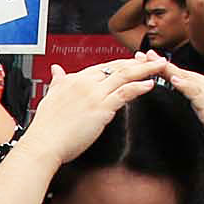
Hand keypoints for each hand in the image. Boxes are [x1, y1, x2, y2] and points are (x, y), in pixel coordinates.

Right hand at [21, 53, 172, 164]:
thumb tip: (56, 70)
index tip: (133, 62)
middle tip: (153, 59)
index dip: (120, 63)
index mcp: (74, 79)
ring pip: (125, 75)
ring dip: (145, 69)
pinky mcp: (101, 108)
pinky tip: (150, 83)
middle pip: (117, 67)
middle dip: (137, 62)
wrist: (43, 144)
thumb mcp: (50, 97)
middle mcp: (85, 83)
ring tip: (160, 66)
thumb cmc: (46, 128)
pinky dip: (139, 86)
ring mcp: (94, 94)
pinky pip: (125, 92)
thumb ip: (57, 82)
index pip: (103, 67)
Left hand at [155, 58, 203, 164]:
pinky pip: (196, 92)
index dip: (163, 68)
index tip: (145, 62)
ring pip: (185, 78)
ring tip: (150, 62)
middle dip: (159, 63)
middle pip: (180, 72)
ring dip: (167, 69)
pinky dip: (185, 85)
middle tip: (140, 55)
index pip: (181, 75)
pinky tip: (174, 80)